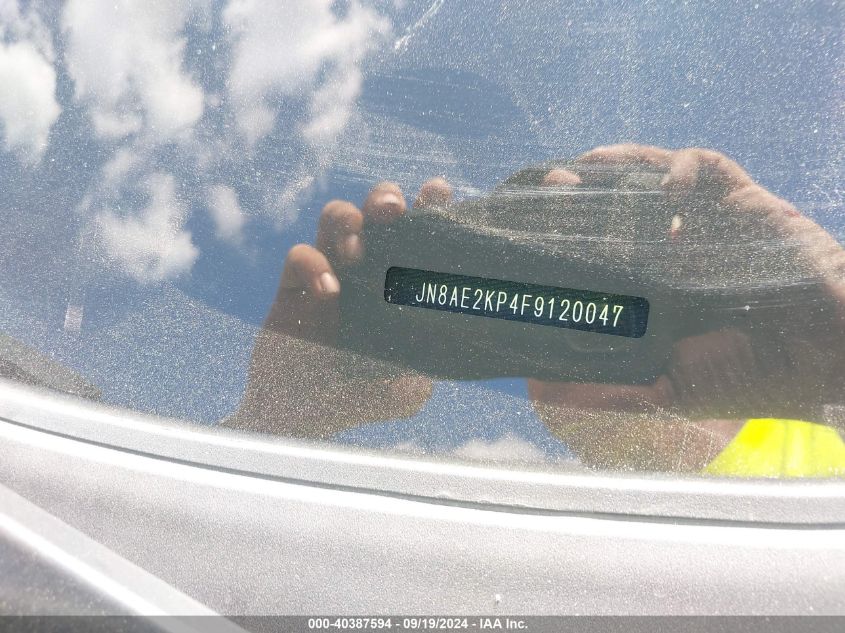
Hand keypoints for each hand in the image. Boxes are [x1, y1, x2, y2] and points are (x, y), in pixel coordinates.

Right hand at [225, 179, 451, 437]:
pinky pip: (299, 255)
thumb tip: (454, 350)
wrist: (302, 421)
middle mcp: (366, 269)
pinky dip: (312, 264)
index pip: (418, 232)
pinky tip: (328, 291)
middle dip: (385, 198)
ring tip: (355, 251)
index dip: (431, 206)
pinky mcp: (292, 287)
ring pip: (336, 218)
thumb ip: (429, 369)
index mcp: (399, 281)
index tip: (439, 193)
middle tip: (394, 211)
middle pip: (377, 210)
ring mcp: (328, 272)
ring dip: (348, 221)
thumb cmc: (359, 398)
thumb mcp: (406, 390)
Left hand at [527, 144, 844, 469]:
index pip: (600, 243)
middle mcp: (674, 247)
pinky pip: (709, 166)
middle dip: (584, 187)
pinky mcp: (745, 202)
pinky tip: (666, 190)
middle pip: (621, 200)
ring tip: (589, 164)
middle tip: (553, 184)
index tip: (532, 224)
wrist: (827, 358)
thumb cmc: (750, 377)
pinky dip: (681, 167)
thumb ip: (609, 388)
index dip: (565, 229)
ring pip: (655, 172)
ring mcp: (708, 222)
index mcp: (653, 283)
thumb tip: (541, 389)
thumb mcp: (666, 390)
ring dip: (622, 163)